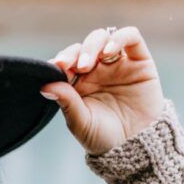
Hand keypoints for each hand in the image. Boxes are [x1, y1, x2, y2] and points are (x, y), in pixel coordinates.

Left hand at [39, 26, 165, 154]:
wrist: (135, 145)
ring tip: (88, 63)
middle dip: (75, 53)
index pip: (66, 63)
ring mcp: (117, 63)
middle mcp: (96, 70)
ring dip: (92, 46)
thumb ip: (66, 103)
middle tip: (74, 66)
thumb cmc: (104, 137)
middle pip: (82, 48)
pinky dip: (119, 38)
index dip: (60, 61)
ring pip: (102, 38)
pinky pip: (130, 37)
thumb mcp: (82, 123)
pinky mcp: (139, 60)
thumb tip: (44, 86)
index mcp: (78, 83)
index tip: (55, 67)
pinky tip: (109, 51)